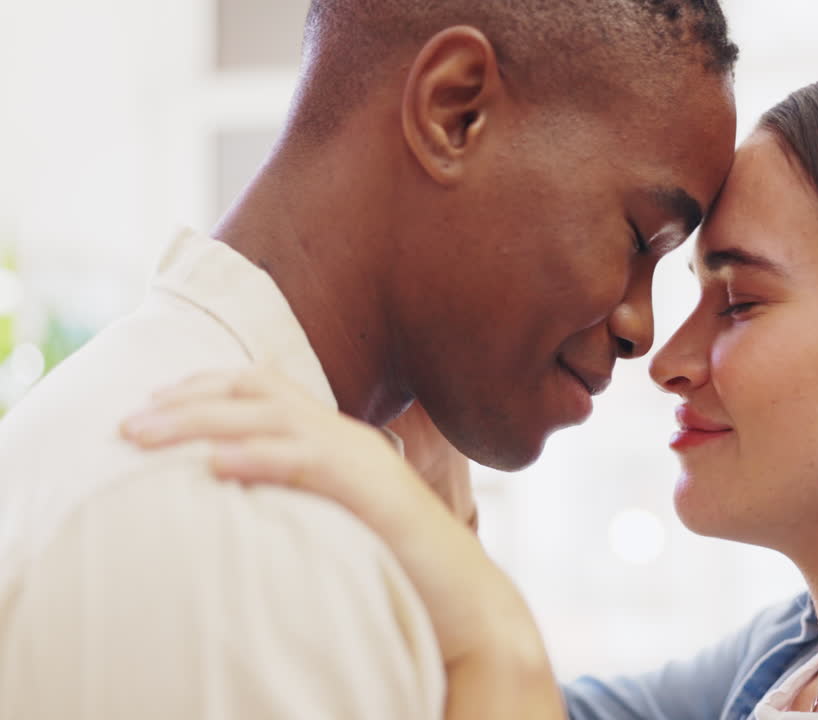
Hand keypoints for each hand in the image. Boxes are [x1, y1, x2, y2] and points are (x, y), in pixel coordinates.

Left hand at [120, 368, 515, 665]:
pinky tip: (215, 465)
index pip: (265, 384)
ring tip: (146, 437)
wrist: (463, 598)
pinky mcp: (371, 492)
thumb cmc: (395, 567)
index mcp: (338, 436)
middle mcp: (347, 436)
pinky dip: (258, 457)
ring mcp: (362, 460)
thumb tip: (231, 490)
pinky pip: (308, 463)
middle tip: (127, 423)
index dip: (202, 385)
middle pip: (257, 392)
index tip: (151, 401)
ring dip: (200, 422)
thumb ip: (295, 493)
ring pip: (272, 418)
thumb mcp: (335, 517)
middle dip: (185, 399)